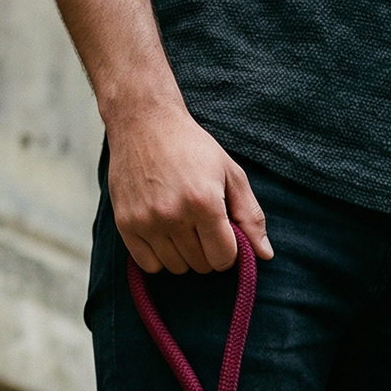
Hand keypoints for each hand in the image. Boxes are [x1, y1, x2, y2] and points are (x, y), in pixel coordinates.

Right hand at [107, 99, 274, 274]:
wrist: (144, 123)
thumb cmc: (192, 147)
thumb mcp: (231, 174)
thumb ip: (251, 216)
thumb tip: (265, 255)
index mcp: (204, 203)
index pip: (224, 258)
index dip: (229, 250)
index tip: (223, 232)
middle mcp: (173, 215)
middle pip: (201, 265)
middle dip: (208, 251)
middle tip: (201, 224)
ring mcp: (146, 221)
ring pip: (176, 267)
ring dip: (184, 254)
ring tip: (181, 225)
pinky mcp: (125, 223)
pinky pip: (149, 265)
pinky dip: (159, 257)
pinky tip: (163, 234)